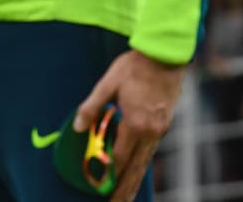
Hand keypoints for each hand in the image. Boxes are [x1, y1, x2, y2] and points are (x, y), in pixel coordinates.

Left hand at [75, 50, 185, 201]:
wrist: (165, 55)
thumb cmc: (134, 67)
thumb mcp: (108, 83)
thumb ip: (92, 106)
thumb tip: (77, 126)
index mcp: (135, 122)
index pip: (119, 156)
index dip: (109, 173)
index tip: (100, 188)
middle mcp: (151, 131)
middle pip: (136, 167)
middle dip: (125, 188)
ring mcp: (161, 129)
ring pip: (146, 161)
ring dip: (135, 180)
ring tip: (126, 197)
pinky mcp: (165, 124)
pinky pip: (151, 150)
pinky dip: (143, 164)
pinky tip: (136, 170)